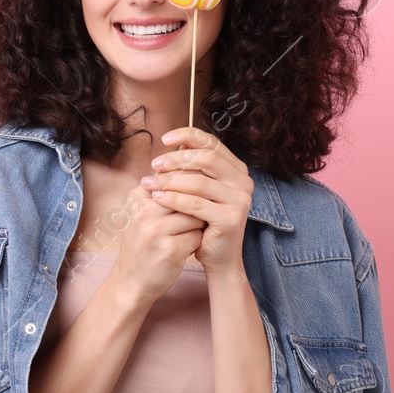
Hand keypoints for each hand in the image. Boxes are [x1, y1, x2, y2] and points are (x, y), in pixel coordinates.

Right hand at [109, 183, 206, 307]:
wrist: (130, 283)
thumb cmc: (142, 245)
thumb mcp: (142, 214)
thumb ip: (162, 193)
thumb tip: (193, 169)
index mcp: (137, 198)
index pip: (173, 179)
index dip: (188, 187)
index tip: (190, 200)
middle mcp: (144, 212)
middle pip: (187, 195)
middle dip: (197, 205)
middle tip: (198, 215)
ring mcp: (156, 231)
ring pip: (196, 216)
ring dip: (198, 225)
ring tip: (188, 233)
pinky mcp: (170, 249)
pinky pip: (197, 236)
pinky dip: (196, 242)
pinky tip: (186, 249)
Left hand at [144, 127, 254, 275]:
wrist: (218, 257)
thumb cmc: (204, 221)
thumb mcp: (200, 191)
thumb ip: (193, 168)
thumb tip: (176, 143)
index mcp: (237, 170)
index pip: (212, 144)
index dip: (188, 136)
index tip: (164, 139)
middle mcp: (243, 182)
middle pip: (207, 159)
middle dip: (176, 159)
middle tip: (154, 164)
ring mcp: (240, 200)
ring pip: (200, 182)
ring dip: (171, 180)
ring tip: (150, 182)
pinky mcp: (230, 218)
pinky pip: (196, 204)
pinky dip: (173, 199)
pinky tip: (157, 198)